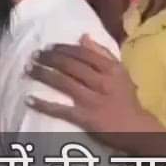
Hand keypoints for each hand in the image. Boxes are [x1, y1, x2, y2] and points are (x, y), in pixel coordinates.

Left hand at [27, 35, 160, 152]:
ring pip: (63, 82)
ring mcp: (92, 100)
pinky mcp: (85, 118)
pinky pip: (60, 109)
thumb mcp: (120, 72)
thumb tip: (83, 37)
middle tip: (33, 55)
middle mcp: (101, 81)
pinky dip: (43, 104)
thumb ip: (102, 53)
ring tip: (28, 69)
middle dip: (49, 58)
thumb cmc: (126, 99)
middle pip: (70, 66)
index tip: (48, 46)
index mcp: (110, 68)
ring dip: (43, 74)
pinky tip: (29, 99)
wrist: (137, 128)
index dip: (62, 48)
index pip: (82, 53)